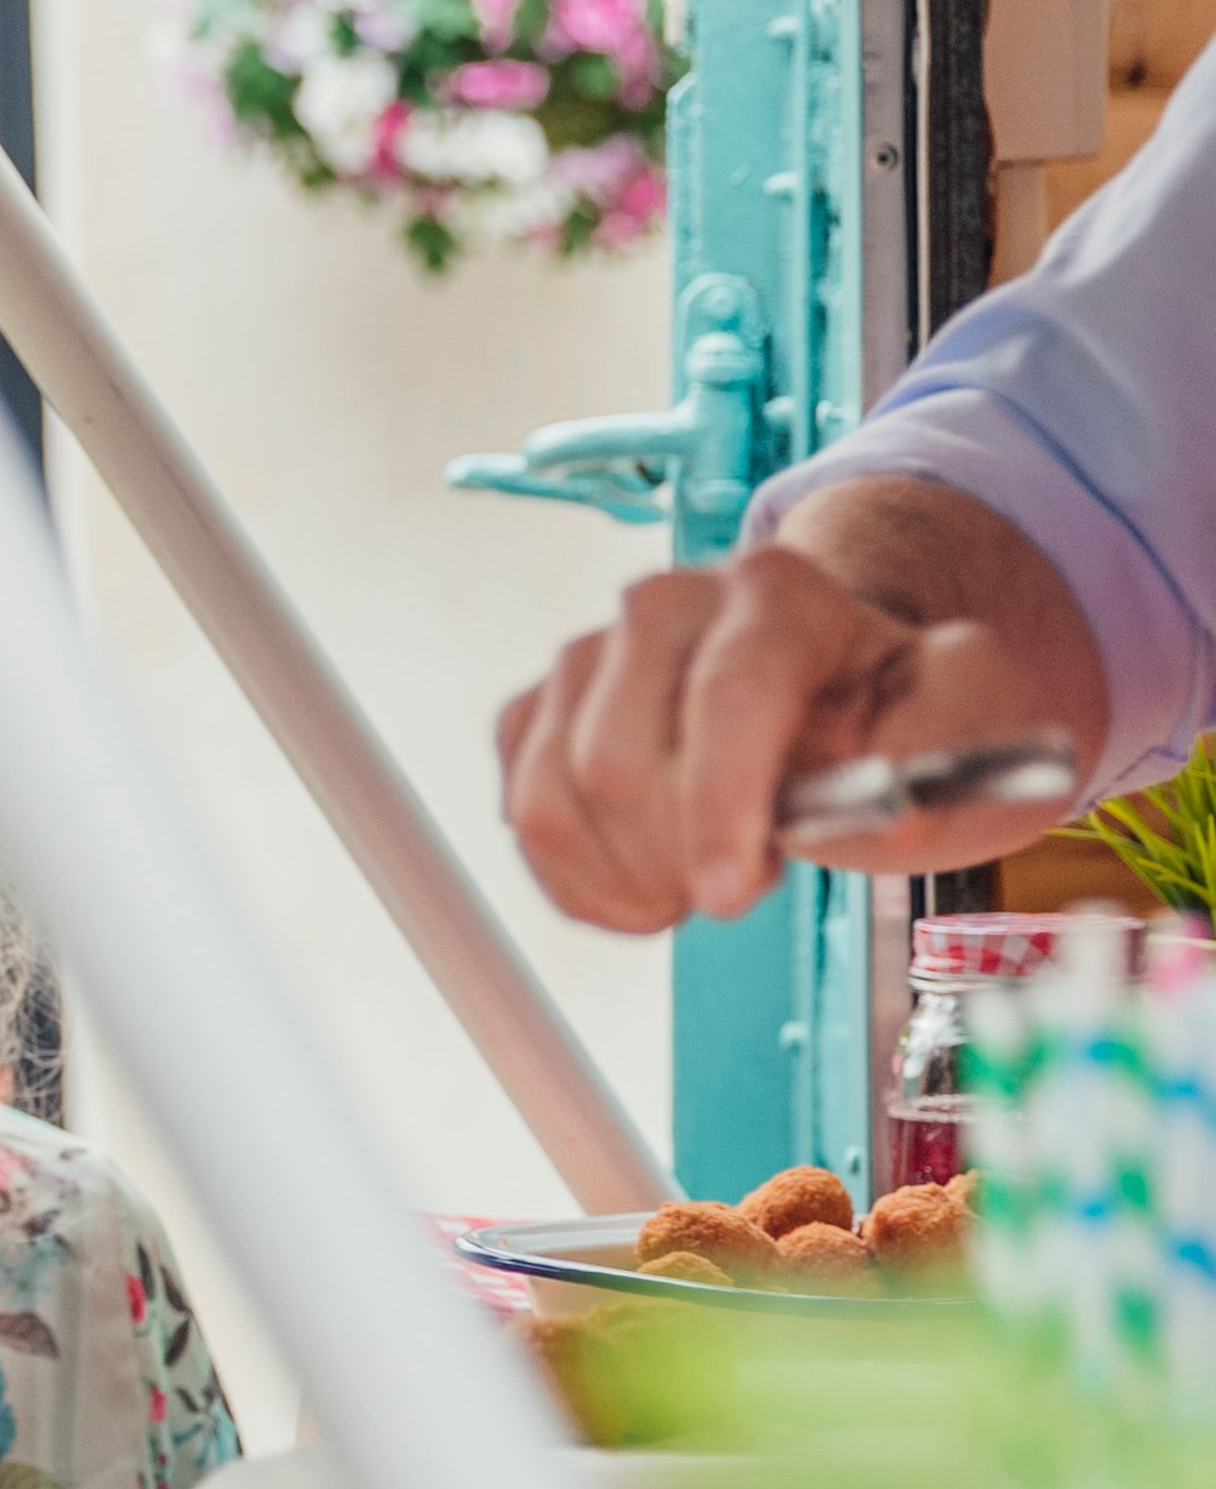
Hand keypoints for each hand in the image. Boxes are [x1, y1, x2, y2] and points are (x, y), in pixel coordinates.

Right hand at [497, 479, 1104, 929]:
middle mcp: (663, 605)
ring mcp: (587, 657)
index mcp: (777, 592)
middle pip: (615, 762)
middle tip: (747, 881)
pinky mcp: (538, 710)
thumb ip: (943, 746)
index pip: (725, 695)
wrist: (843, 684)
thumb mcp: (967, 717)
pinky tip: (646, 882)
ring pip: (547, 802)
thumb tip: (891, 810)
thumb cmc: (898, 714)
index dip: (717, 805)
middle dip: (676, 857)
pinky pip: (520, 817)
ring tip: (695, 884)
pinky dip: (579, 881)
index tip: (728, 896)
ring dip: (625, 880)